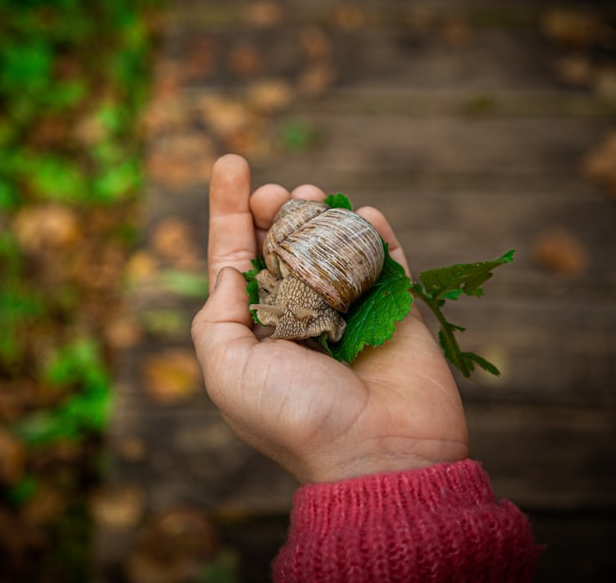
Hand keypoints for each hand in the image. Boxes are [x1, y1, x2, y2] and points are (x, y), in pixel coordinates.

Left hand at [191, 154, 467, 484]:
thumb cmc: (297, 416)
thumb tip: (232, 268)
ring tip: (311, 199)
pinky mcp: (396, 310)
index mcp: (258, 331)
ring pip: (331, 243)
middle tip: (278, 195)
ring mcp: (351, 310)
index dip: (230, 209)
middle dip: (275, 207)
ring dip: (319, 212)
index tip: (231, 161)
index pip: (237, 258)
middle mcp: (301, 316)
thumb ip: (219, 316)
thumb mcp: (228, 372)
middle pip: (283, 242)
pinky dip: (374, 230)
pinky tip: (363, 212)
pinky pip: (386, 258)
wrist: (379, 455)